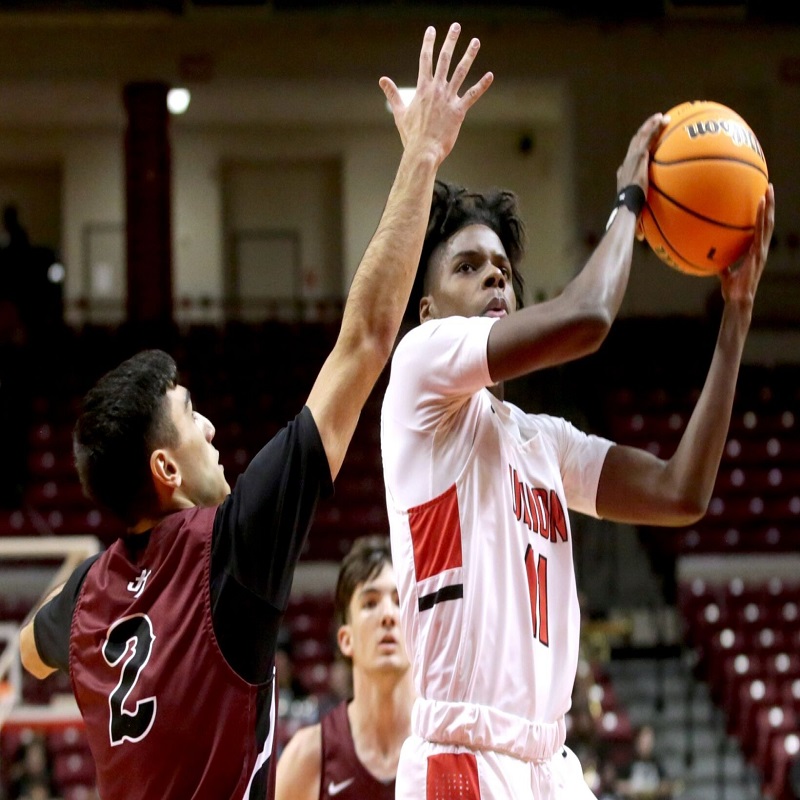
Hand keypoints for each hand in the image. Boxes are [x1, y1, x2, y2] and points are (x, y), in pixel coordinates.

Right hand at [380, 23, 492, 166]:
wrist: (423, 151)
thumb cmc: (411, 135)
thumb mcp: (399, 112)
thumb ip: (393, 94)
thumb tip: (382, 80)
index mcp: (422, 88)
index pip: (425, 59)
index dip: (428, 43)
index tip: (431, 30)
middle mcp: (436, 89)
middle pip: (444, 59)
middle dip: (450, 41)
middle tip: (456, 26)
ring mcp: (448, 99)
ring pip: (461, 72)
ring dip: (469, 55)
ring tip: (475, 41)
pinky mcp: (459, 111)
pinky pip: (473, 95)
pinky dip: (482, 85)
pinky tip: (490, 75)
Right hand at [615, 112, 669, 240]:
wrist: (627, 208)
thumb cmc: (629, 216)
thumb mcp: (634, 218)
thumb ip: (639, 223)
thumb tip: (640, 240)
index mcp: (623, 178)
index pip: (628, 164)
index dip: (635, 156)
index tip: (643, 152)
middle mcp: (626, 166)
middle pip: (633, 147)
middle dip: (643, 136)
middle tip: (653, 128)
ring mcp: (632, 159)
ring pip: (640, 138)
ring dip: (650, 127)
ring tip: (661, 118)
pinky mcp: (639, 157)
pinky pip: (648, 138)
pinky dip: (655, 127)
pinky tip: (665, 119)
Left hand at [720, 182, 774, 306]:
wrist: (738, 299)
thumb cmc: (733, 290)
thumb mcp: (725, 274)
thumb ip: (722, 266)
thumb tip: (711, 259)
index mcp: (754, 251)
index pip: (760, 230)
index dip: (763, 216)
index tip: (762, 201)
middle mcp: (761, 248)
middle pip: (767, 222)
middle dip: (769, 205)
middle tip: (768, 188)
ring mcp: (761, 250)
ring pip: (767, 223)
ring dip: (769, 206)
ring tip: (768, 190)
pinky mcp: (759, 253)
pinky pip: (760, 231)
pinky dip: (761, 217)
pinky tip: (760, 205)